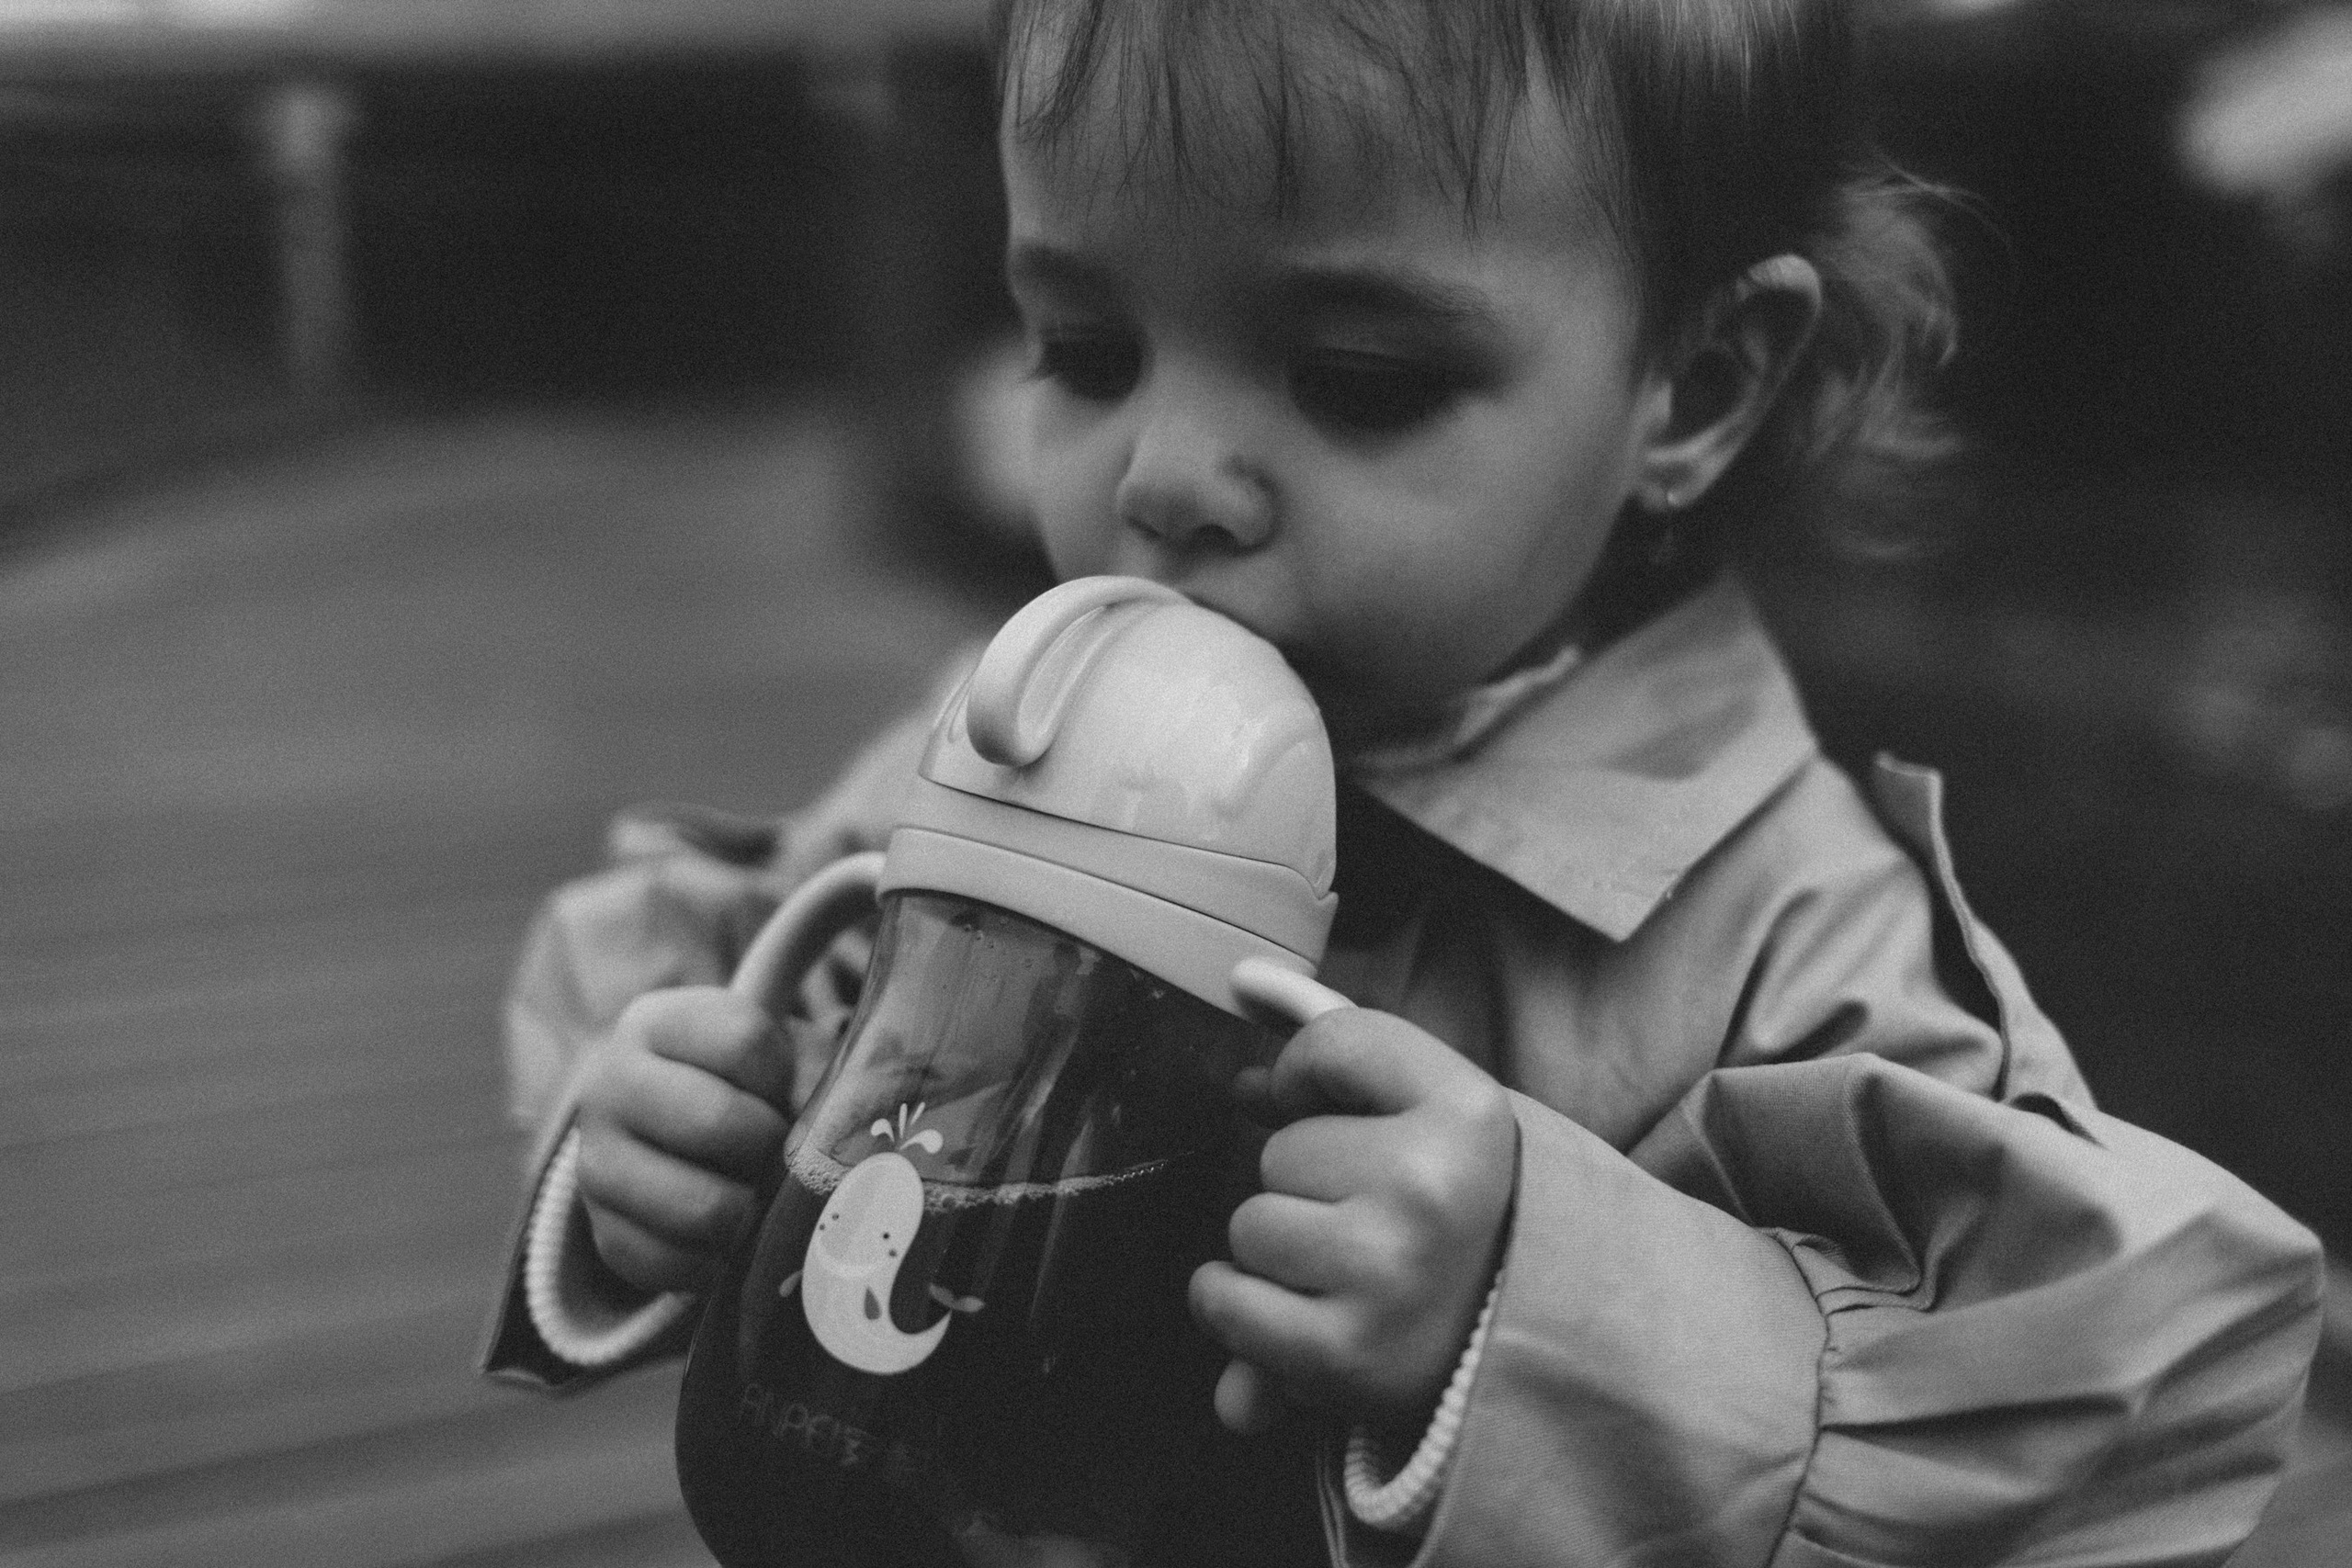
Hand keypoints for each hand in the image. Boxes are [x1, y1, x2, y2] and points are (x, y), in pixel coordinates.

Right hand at [574, 986, 793, 1293]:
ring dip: (749, 1211)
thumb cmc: (746, 1086)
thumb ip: (812, 1071)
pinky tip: (729, 1237)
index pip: (745, 1041)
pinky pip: (680, 1265)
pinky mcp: (605, 1236)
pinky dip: (720, 1263)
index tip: (778, 1085)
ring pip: (702, 1206)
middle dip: (768, 1145)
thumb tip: (839, 1129)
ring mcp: (595, 1164)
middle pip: (719, 1121)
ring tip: (756, 1195)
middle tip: (775, 1150)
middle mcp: (607, 1086)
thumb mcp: (776, 1056)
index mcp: (654, 1022)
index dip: (782, 1074)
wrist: (675, 1139)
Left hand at [1189, 1008, 1516, 1430]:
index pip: (1328, 1042)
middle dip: (1306, 1185)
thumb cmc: (1454, 1210)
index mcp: (1469, 1113)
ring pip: (1248, 1226)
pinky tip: (1296, 1311)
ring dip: (1278, 1252)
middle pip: (1277, 1150)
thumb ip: (1340, 1038)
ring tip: (1350, 1272)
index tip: (1355, 1119)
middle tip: (1377, 1222)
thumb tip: (1244, 982)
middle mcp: (1433, 1188)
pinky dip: (1235, 1307)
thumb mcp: (1430, 1109)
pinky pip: (1224, 1299)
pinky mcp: (1345, 1354)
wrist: (1512, 1346)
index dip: (1315, 1081)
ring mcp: (1387, 1273)